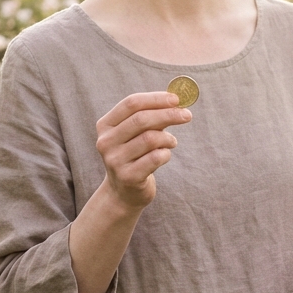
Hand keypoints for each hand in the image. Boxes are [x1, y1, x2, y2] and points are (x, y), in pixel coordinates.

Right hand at [95, 91, 191, 209]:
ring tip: (172, 142)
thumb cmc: (135, 156)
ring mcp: (115, 160)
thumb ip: (152, 117)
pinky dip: (166, 154)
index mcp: (105, 125)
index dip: (156, 99)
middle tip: (187, 115)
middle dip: (168, 114)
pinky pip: (155, 158)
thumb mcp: (138, 134)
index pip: (131, 103)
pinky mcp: (127, 177)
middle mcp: (106, 142)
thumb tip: (177, 102)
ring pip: (150, 139)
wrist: (124, 193)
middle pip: (141, 120)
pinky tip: (165, 156)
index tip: (177, 98)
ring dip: (168, 138)